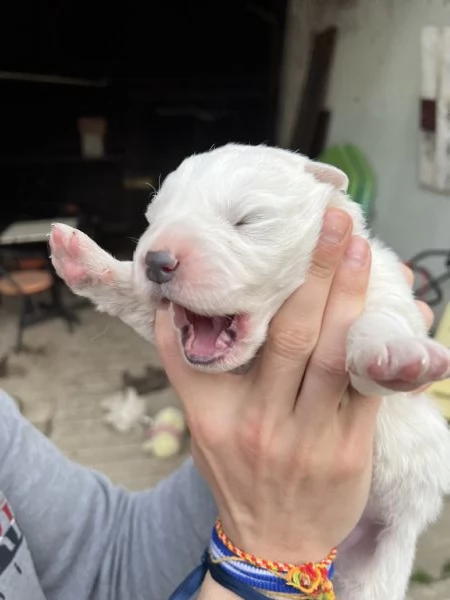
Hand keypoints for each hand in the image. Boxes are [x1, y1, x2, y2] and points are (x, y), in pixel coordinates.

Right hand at [155, 209, 433, 567]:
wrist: (273, 540)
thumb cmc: (235, 473)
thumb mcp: (199, 426)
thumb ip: (189, 370)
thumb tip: (175, 310)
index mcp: (213, 414)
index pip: (214, 341)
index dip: (232, 291)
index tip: (254, 244)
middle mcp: (260, 422)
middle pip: (289, 334)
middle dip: (312, 272)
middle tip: (330, 221)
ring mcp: (308, 437)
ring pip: (332, 354)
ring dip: (349, 296)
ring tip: (360, 249)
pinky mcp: (349, 449)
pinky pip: (367, 387)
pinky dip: (379, 344)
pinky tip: (393, 309)